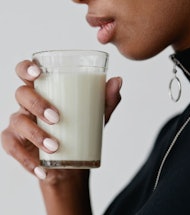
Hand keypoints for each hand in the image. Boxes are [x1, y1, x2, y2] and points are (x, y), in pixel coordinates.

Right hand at [1, 60, 121, 181]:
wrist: (72, 162)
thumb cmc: (81, 131)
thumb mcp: (96, 116)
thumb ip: (106, 99)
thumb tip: (118, 80)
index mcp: (45, 92)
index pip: (28, 73)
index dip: (27, 68)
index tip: (38, 73)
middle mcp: (29, 105)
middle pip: (22, 94)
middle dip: (37, 104)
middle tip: (57, 117)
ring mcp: (20, 123)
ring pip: (18, 121)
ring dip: (35, 134)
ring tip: (55, 146)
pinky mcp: (16, 143)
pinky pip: (12, 148)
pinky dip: (26, 160)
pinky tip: (42, 169)